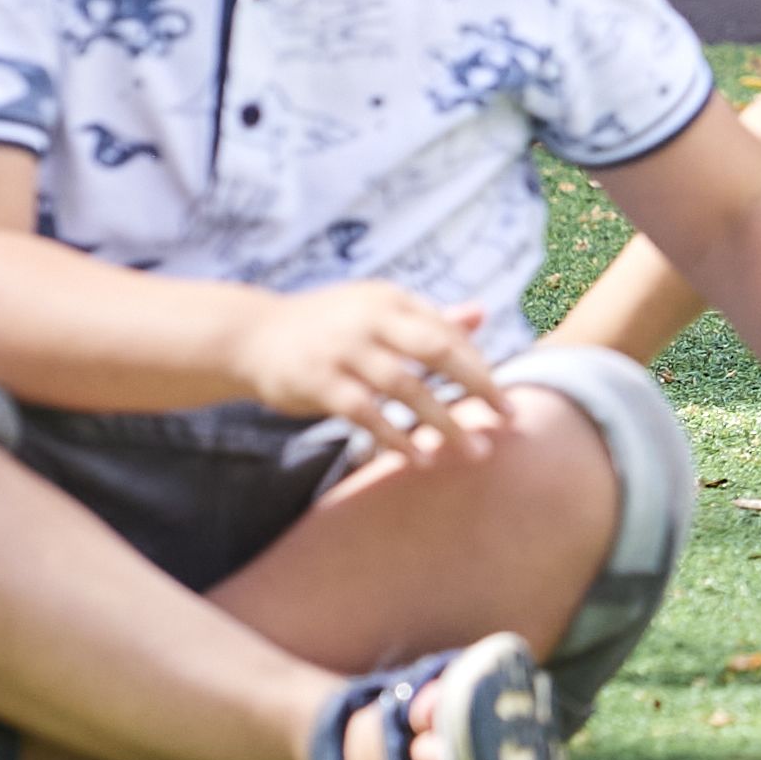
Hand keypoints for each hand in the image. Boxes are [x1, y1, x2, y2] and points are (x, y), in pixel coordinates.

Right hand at [236, 284, 510, 462]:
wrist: (250, 336)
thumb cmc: (326, 326)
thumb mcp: (375, 311)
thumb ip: (426, 318)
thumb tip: (482, 314)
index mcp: (390, 300)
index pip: (448, 331)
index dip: (478, 364)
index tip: (499, 396)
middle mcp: (371, 320)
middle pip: (439, 350)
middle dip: (480, 384)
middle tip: (510, 415)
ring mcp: (344, 350)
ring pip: (407, 387)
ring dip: (444, 422)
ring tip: (473, 451)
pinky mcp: (318, 382)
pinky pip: (367, 414)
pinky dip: (396, 437)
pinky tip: (418, 459)